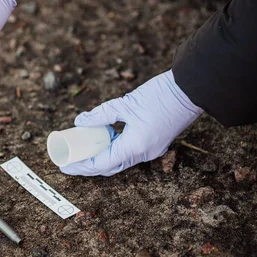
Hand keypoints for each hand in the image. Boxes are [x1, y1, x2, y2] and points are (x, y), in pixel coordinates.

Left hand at [60, 70, 202, 175]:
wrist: (191, 90)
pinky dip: (114, 148)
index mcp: (135, 147)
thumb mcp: (125, 103)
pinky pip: (129, 151)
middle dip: (88, 166)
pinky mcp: (155, 142)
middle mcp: (143, 153)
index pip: (102, 164)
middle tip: (70, 160)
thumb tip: (80, 121)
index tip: (65, 166)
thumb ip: (100, 115)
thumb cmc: (161, 96)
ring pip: (120, 160)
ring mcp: (151, 150)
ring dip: (101, 157)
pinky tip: (102, 139)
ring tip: (83, 150)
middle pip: (110, 166)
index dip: (81, 166)